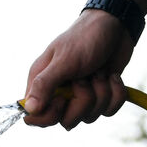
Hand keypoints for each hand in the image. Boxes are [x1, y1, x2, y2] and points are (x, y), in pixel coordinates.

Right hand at [22, 10, 132, 129]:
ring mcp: (81, 95)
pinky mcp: (100, 95)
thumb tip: (29, 110)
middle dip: (83, 102)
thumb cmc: (86, 37)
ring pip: (90, 117)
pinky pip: (109, 110)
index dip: (50, 116)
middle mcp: (60, 92)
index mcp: (42, 83)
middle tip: (85, 78)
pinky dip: (116, 93)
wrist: (117, 25)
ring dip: (102, 93)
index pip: (35, 117)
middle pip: (67, 121)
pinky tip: (112, 75)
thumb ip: (44, 85)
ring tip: (100, 72)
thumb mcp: (64, 60)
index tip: (63, 100)